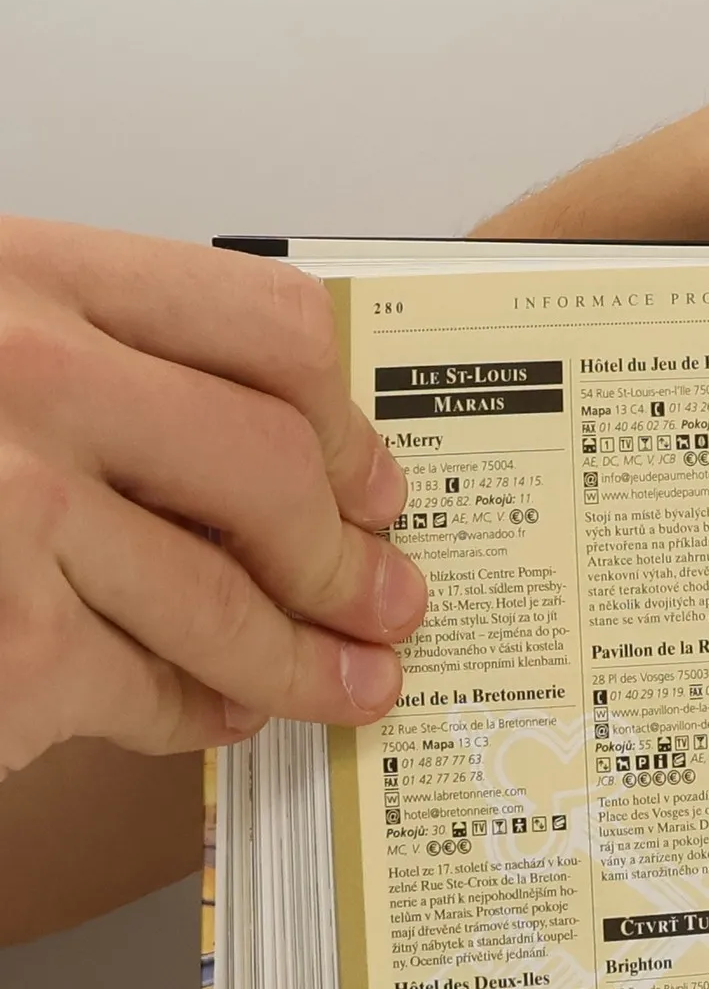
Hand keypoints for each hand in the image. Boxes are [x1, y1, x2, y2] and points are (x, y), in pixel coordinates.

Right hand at [0, 218, 425, 778]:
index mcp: (20, 273)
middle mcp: (23, 370)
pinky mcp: (4, 645)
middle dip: (350, 557)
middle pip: (271, 468)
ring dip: (309, 658)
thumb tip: (281, 469)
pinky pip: (149, 687)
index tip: (376, 480)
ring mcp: (10, 508)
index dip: (345, 418)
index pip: (258, 321)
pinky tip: (223, 715)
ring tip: (354, 684)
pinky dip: (198, 712)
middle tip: (390, 600)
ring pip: (226, 598)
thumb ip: (94, 374)